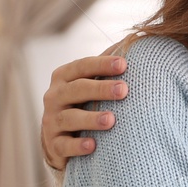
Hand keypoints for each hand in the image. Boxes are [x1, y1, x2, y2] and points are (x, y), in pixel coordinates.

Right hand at [41, 54, 126, 169]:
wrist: (62, 139)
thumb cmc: (85, 104)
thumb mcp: (92, 84)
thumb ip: (107, 68)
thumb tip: (135, 40)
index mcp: (65, 77)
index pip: (82, 66)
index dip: (101, 64)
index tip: (124, 64)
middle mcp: (54, 96)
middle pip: (76, 89)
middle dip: (100, 88)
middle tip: (123, 90)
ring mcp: (52, 121)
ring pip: (69, 118)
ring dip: (90, 118)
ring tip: (111, 120)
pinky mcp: (54, 144)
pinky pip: (64, 145)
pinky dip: (77, 146)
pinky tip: (93, 145)